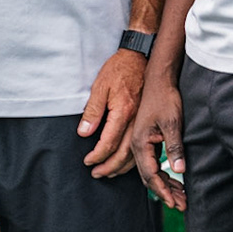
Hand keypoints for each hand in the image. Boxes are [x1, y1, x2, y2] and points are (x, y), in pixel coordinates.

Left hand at [78, 49, 146, 177]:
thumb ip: (92, 111)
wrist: (139, 57)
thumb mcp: (99, 87)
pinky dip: (135, 158)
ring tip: (110, 173)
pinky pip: (143, 145)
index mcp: (123, 112)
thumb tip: (84, 133)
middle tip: (97, 174)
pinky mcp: (147, 120)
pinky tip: (127, 162)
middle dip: (109, 167)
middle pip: (124, 153)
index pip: (108, 143)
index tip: (88, 161)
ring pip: (136, 152)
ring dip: (122, 166)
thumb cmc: (118, 70)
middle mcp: (136, 120)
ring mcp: (144, 121)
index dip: (97, 155)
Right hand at [130, 72, 186, 209]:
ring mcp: (141, 143)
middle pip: (149, 177)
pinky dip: (164, 175)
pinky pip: (153, 163)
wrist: (158, 79)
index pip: (151, 175)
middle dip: (165, 192)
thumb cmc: (164, 98)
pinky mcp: (147, 140)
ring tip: (182, 197)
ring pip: (151, 172)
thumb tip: (179, 170)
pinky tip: (176, 181)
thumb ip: (174, 147)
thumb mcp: (172, 122)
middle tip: (181, 205)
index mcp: (140, 143)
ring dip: (166, 185)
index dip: (163, 191)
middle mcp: (137, 146)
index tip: (175, 203)